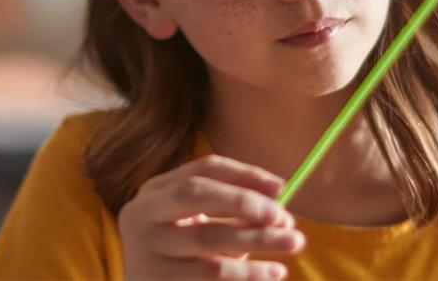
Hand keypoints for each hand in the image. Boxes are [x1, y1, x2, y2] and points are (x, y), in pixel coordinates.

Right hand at [117, 154, 304, 279]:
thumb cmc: (179, 251)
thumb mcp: (196, 223)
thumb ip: (232, 212)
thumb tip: (282, 212)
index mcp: (156, 190)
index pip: (204, 168)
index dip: (245, 173)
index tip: (282, 187)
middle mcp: (144, 214)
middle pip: (195, 194)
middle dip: (243, 201)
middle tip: (284, 216)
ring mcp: (146, 249)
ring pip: (207, 238)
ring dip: (256, 239)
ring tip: (292, 243)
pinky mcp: (157, 280)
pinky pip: (210, 276)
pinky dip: (247, 273)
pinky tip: (272, 272)